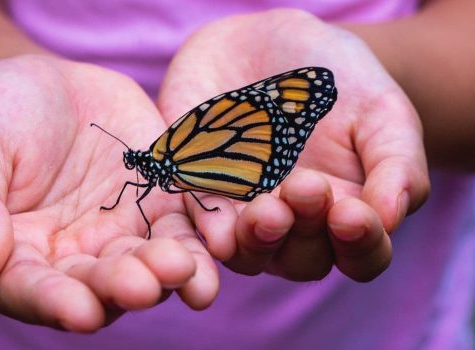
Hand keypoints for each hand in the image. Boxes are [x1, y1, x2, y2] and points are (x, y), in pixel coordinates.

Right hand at [0, 55, 217, 331]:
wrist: (48, 86)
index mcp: (15, 257)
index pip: (31, 291)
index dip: (54, 303)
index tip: (79, 311)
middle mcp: (72, 260)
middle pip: (98, 287)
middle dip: (122, 288)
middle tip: (144, 285)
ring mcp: (120, 236)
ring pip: (147, 266)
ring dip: (169, 275)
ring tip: (186, 271)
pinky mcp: (158, 208)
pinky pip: (183, 230)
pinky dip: (202, 241)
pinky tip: (219, 244)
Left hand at [158, 10, 429, 281]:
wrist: (271, 44)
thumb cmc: (339, 82)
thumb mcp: (382, 112)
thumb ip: (397, 164)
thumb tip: (390, 217)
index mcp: (345, 213)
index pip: (361, 255)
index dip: (361, 244)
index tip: (352, 213)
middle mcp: (294, 225)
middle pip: (302, 260)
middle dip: (304, 232)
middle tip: (304, 187)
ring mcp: (244, 213)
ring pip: (248, 253)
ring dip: (257, 240)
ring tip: (265, 211)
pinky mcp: (199, 192)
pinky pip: (199, 222)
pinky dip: (208, 228)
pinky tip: (217, 228)